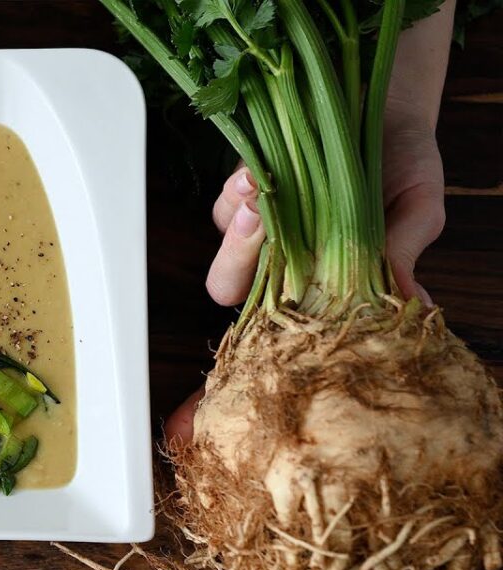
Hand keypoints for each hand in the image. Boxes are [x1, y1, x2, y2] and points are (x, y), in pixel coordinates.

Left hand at [172, 97, 445, 445]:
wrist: (385, 110)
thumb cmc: (402, 171)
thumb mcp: (414, 212)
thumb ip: (403, 256)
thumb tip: (415, 311)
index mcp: (317, 288)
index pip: (274, 340)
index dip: (238, 372)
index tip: (212, 400)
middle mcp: (278, 265)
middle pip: (231, 293)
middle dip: (240, 265)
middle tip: (264, 226)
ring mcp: (256, 228)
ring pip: (223, 248)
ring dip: (239, 226)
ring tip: (265, 191)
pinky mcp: (241, 188)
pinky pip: (225, 201)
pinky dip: (240, 191)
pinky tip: (263, 172)